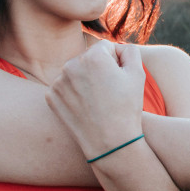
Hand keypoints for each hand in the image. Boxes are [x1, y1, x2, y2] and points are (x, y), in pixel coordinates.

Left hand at [45, 41, 145, 158]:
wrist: (110, 142)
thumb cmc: (127, 108)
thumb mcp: (138, 74)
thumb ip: (129, 51)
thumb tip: (117, 48)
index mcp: (93, 56)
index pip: (106, 48)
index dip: (116, 63)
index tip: (120, 80)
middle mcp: (71, 65)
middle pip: (89, 59)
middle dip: (99, 70)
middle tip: (109, 92)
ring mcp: (58, 82)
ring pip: (76, 72)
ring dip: (85, 80)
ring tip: (98, 100)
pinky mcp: (51, 97)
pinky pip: (65, 87)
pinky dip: (73, 93)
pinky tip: (85, 106)